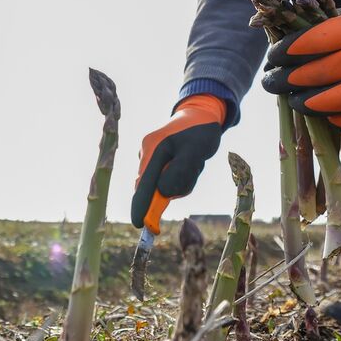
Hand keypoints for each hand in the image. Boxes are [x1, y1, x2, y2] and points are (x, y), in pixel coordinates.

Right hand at [131, 94, 226, 231]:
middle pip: (154, 187)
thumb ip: (180, 170)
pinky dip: (181, 177)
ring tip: (195, 162)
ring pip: (164, 185)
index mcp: (153, 149)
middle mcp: (147, 153)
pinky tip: (191, 163)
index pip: (144, 184)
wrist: (201, 114)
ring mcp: (151, 157)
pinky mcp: (158, 161)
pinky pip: (168, 179)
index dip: (141, 206)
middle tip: (194, 168)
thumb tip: (163, 193)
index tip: (139, 225)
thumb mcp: (196, 150)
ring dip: (182, 181)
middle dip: (175, 186)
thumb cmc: (200, 131)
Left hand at [261, 0, 340, 130]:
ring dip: (312, 104)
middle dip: (292, 79)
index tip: (273, 58)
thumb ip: (333, 31)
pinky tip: (327, 116)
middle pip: (326, 71)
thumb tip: (289, 52)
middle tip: (272, 83)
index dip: (291, 51)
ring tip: (295, 102)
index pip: (319, 39)